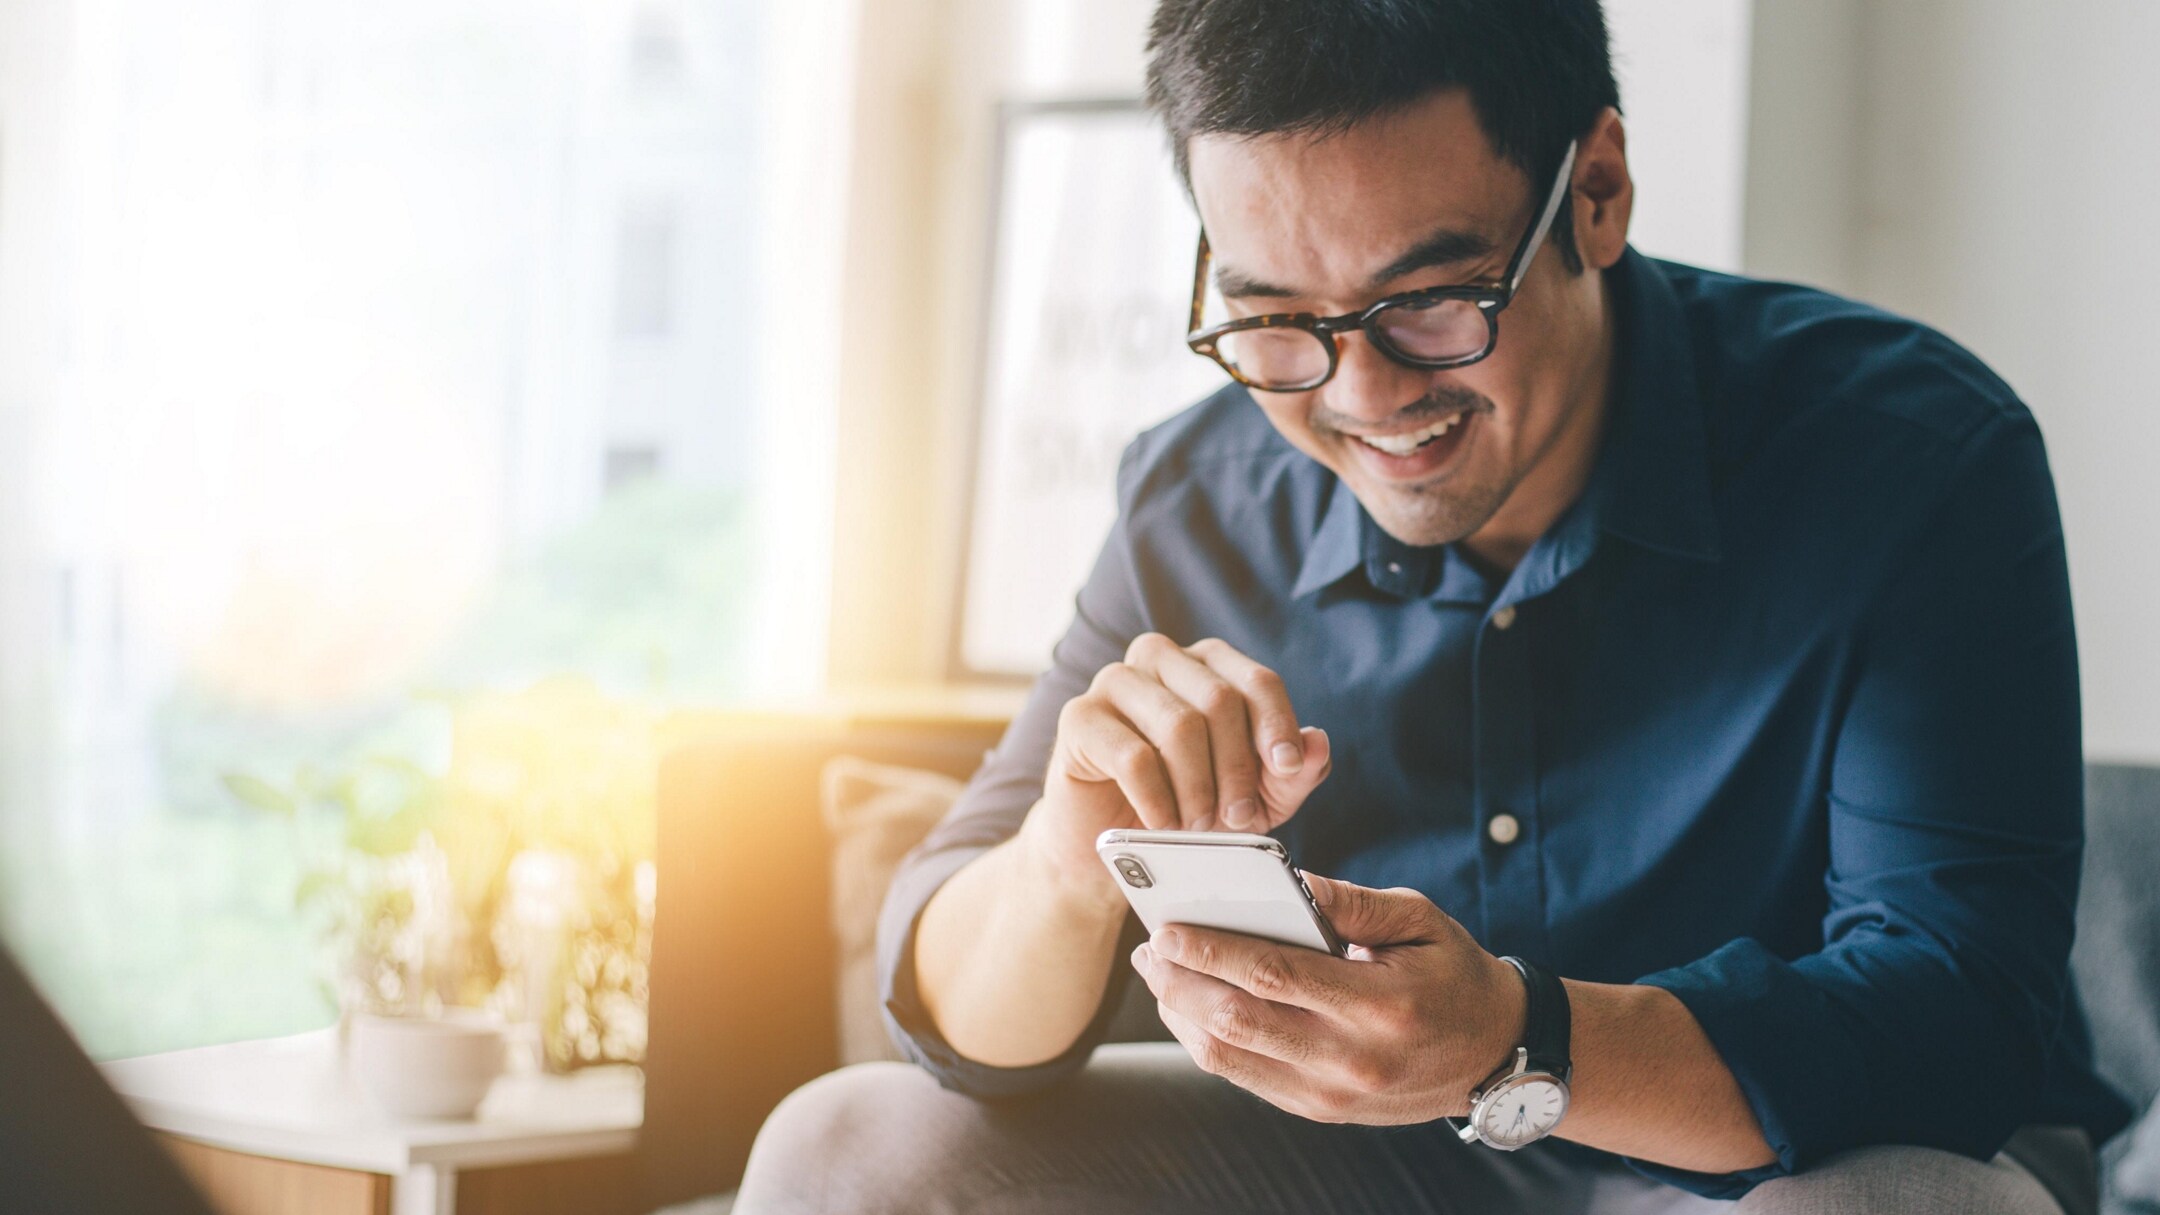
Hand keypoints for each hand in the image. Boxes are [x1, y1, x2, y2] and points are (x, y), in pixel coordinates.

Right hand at [1020, 634, 1331, 888]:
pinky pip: (1133, 755)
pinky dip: (1158, 799)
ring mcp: (1115, 682)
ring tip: (1198, 825)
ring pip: (1178, 725)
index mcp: (1207, 664)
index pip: (1256, 681)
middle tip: (1237, 818)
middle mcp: (1160, 658)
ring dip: (1198, 788)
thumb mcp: (1255, 799)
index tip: (1286, 769)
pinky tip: (1163, 824)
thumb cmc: (1187, 807)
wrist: (1109, 843)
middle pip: (1219, 700)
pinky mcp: (1079, 717)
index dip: (1277, 726)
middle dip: (1236, 768)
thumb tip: (1318, 744)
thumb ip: (1291, 774)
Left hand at [1130, 873, 1526, 1124]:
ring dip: (1182, 1014)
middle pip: (1239, 1021)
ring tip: (1159, 974)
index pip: (1274, 975)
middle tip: (1150, 947)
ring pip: (1231, 1057)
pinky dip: (1207, 1042)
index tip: (1168, 927)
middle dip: (1181, 982)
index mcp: (1379, 1005)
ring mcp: (1332, 1094)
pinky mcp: (1321, 1111)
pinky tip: (1190, 1008)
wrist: (1494, 1055)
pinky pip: (1245, 1078)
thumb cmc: (1453, 974)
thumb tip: (1288, 880)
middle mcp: (1351, 1059)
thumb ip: (1351, 902)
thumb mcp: (1419, 921)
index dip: (1212, 951)